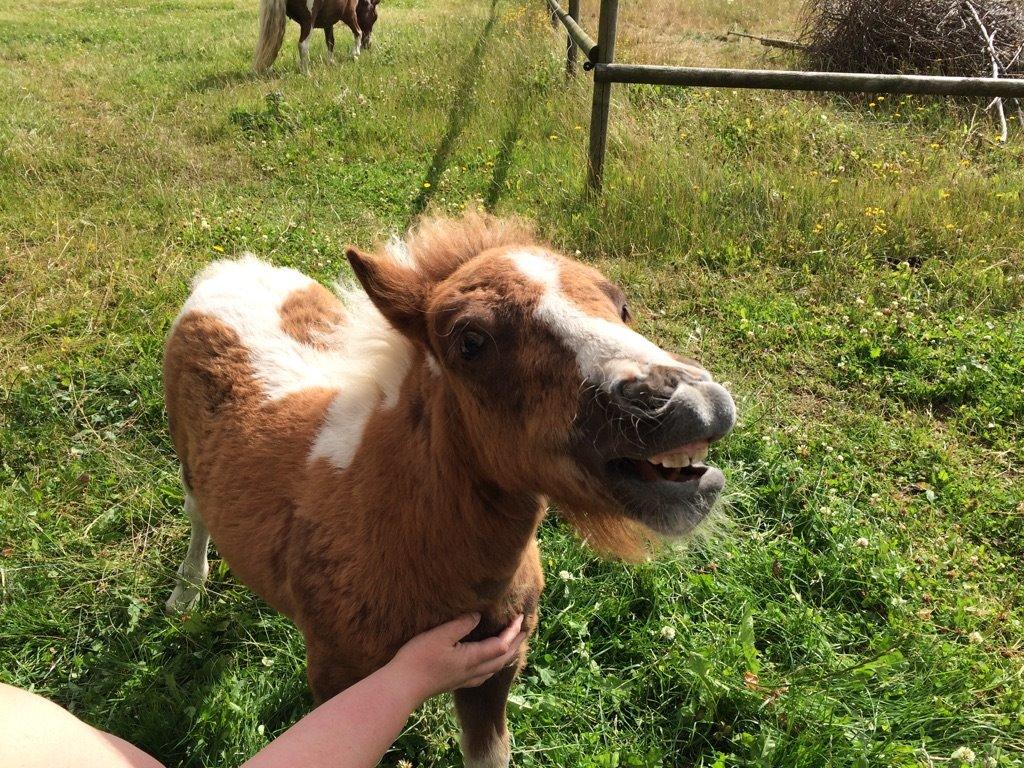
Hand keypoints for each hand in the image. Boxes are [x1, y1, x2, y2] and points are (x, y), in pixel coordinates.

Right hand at [389, 613, 526, 703]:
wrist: (402, 687)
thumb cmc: (419, 659)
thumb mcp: (441, 635)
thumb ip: (462, 624)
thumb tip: (479, 615)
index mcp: (472, 658)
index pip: (502, 644)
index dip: (513, 631)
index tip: (520, 617)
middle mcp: (473, 671)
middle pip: (503, 658)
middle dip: (516, 643)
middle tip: (525, 630)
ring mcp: (464, 679)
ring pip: (494, 668)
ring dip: (507, 655)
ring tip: (512, 645)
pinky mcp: (455, 683)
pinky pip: (484, 674)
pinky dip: (493, 665)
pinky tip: (487, 665)